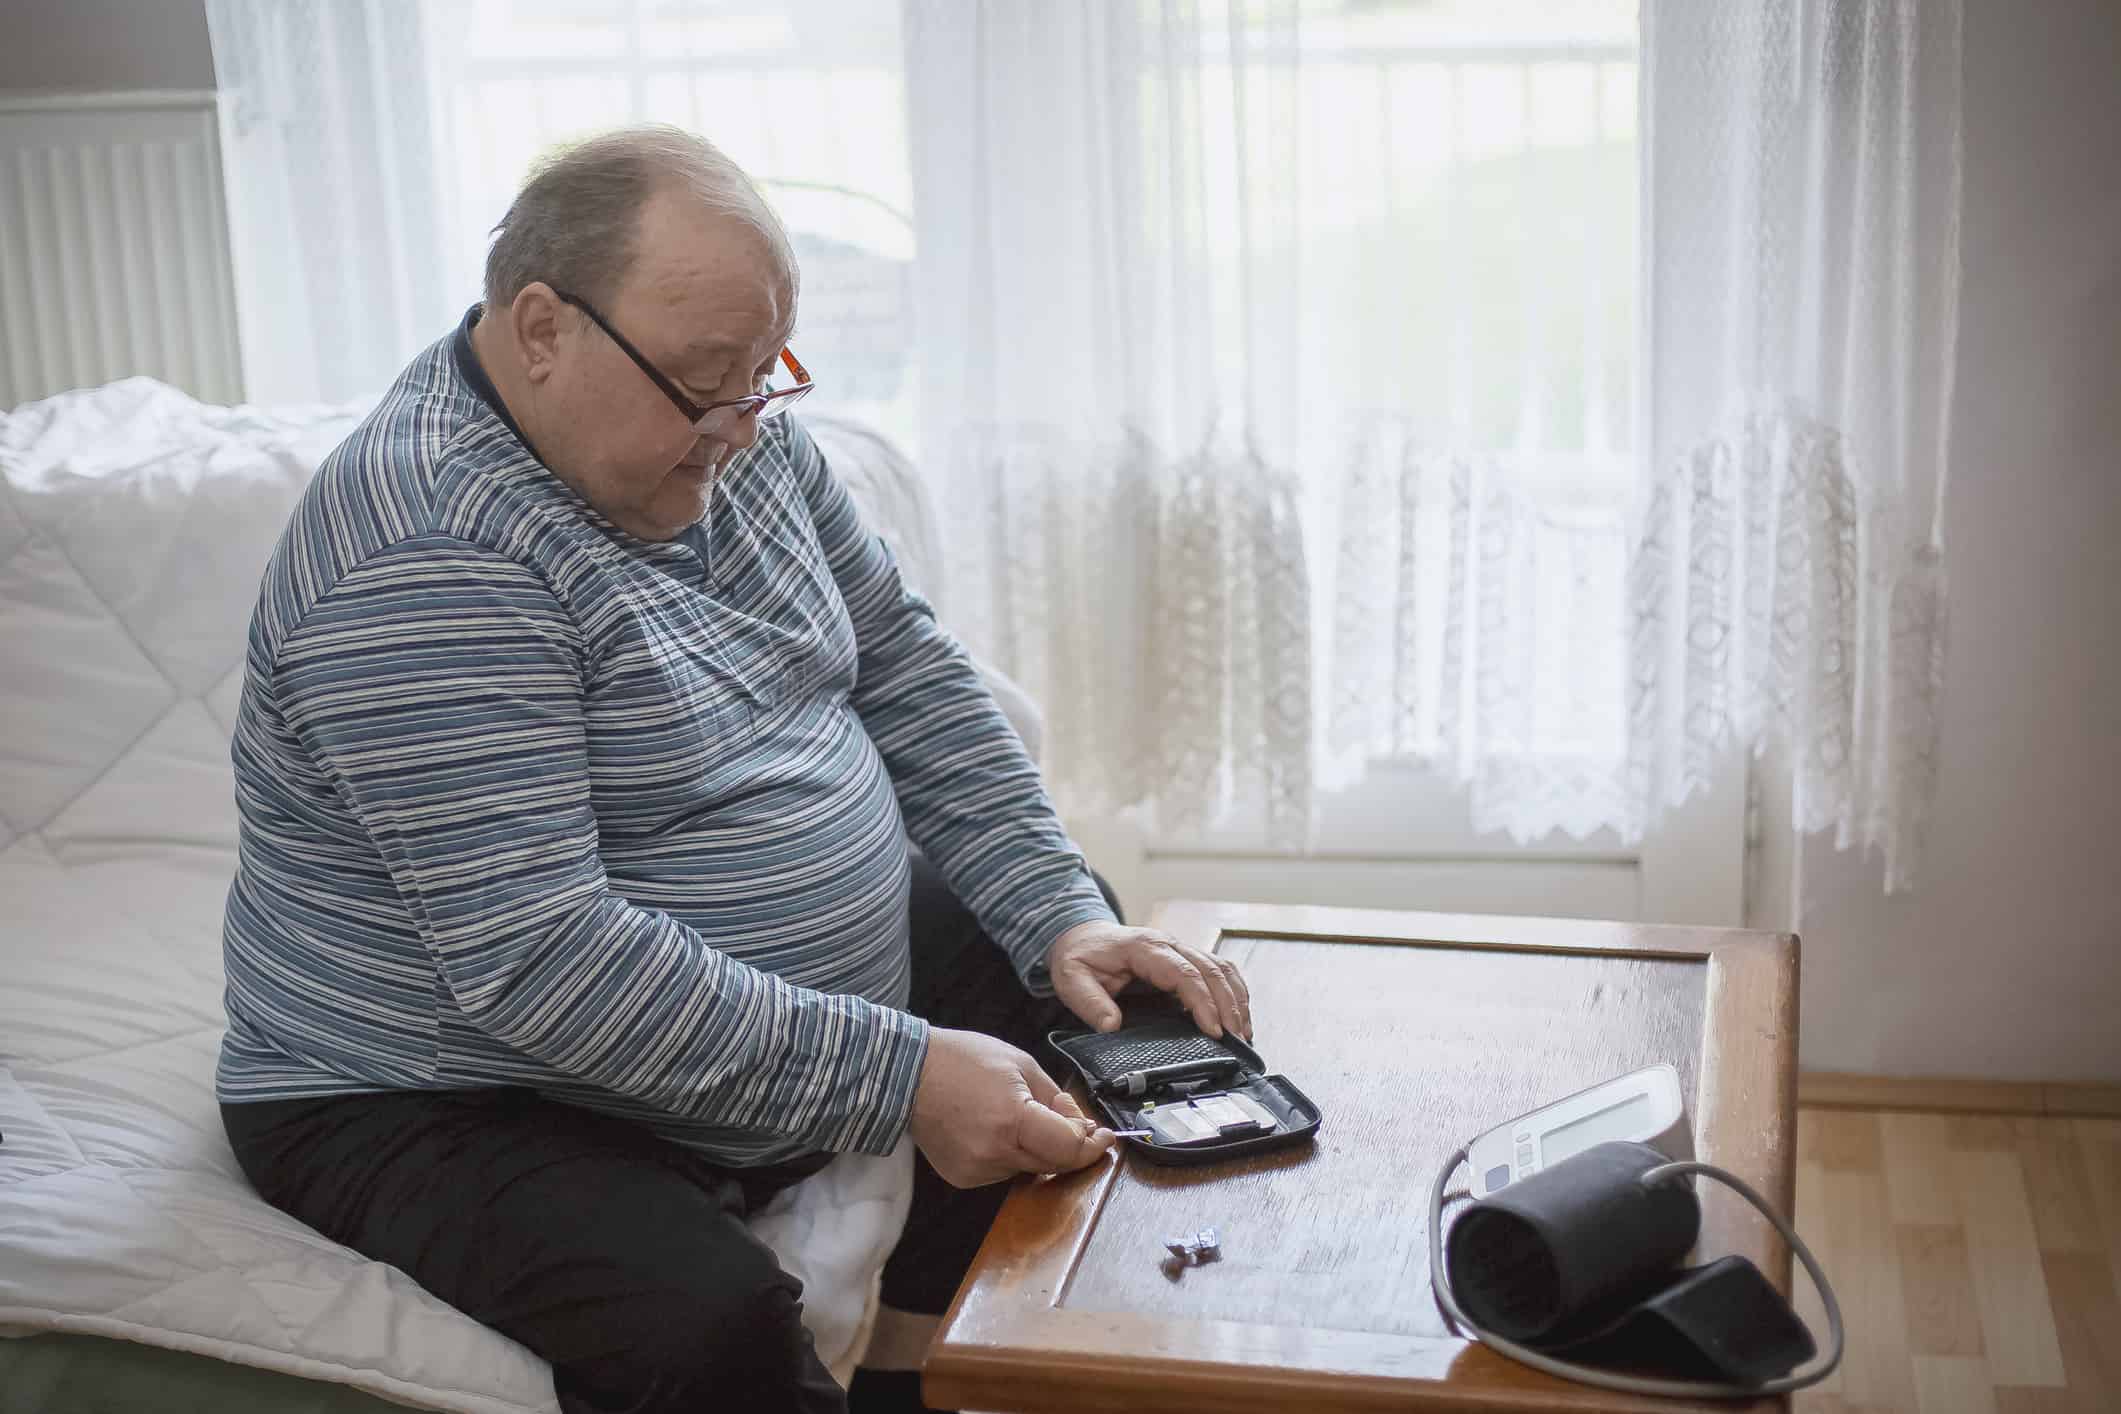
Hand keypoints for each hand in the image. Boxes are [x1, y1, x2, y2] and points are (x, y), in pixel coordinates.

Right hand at [908, 1027, 1115, 1187]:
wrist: (906, 1074)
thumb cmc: (963, 1059)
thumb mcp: (1021, 1064)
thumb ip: (1057, 1099)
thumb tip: (1082, 1125)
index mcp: (1012, 1120)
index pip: (1069, 1149)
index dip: (1091, 1143)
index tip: (1104, 1134)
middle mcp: (994, 1153)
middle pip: (1054, 1164)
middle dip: (1070, 1145)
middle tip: (1075, 1123)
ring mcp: (976, 1170)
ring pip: (1030, 1169)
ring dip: (1040, 1149)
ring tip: (1021, 1115)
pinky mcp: (963, 1178)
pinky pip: (1004, 1172)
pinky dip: (1013, 1154)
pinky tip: (997, 1129)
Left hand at [1046, 921, 1252, 1040]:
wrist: (1081, 936)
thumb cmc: (1080, 957)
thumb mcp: (1071, 980)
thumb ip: (1090, 1002)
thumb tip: (1111, 1026)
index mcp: (1144, 948)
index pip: (1184, 973)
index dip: (1202, 1001)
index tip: (1213, 1030)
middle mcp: (1168, 944)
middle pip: (1211, 969)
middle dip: (1229, 1005)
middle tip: (1237, 1039)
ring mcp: (1180, 949)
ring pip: (1221, 967)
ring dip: (1236, 998)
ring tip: (1243, 1032)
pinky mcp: (1185, 958)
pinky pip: (1218, 969)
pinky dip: (1233, 991)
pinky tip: (1238, 1015)